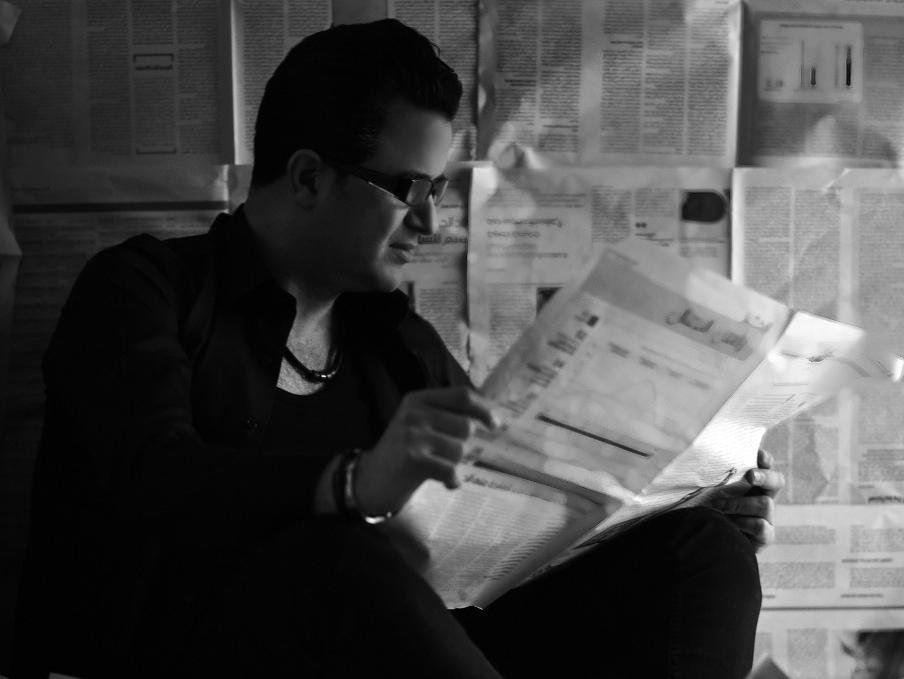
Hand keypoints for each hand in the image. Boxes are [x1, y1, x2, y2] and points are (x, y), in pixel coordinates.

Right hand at [353, 386, 497, 516]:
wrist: (370, 479)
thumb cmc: (401, 452)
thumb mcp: (418, 423)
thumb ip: (445, 415)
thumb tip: (489, 418)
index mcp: (418, 398)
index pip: (462, 395)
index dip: (483, 409)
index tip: (494, 424)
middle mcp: (415, 412)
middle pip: (465, 426)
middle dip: (463, 445)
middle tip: (447, 455)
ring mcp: (413, 434)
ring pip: (460, 449)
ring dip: (455, 463)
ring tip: (439, 467)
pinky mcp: (413, 458)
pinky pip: (450, 468)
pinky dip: (453, 479)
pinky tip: (447, 482)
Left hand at [701, 449, 784, 551]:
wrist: (709, 545)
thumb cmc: (707, 511)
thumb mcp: (708, 492)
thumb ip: (711, 478)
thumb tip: (696, 459)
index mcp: (752, 483)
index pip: (765, 465)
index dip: (765, 459)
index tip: (759, 454)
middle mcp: (763, 496)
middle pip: (777, 481)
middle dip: (765, 476)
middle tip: (750, 476)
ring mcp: (767, 517)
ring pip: (765, 504)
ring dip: (739, 503)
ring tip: (716, 505)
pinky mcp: (766, 536)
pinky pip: (760, 526)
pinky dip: (742, 522)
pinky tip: (727, 524)